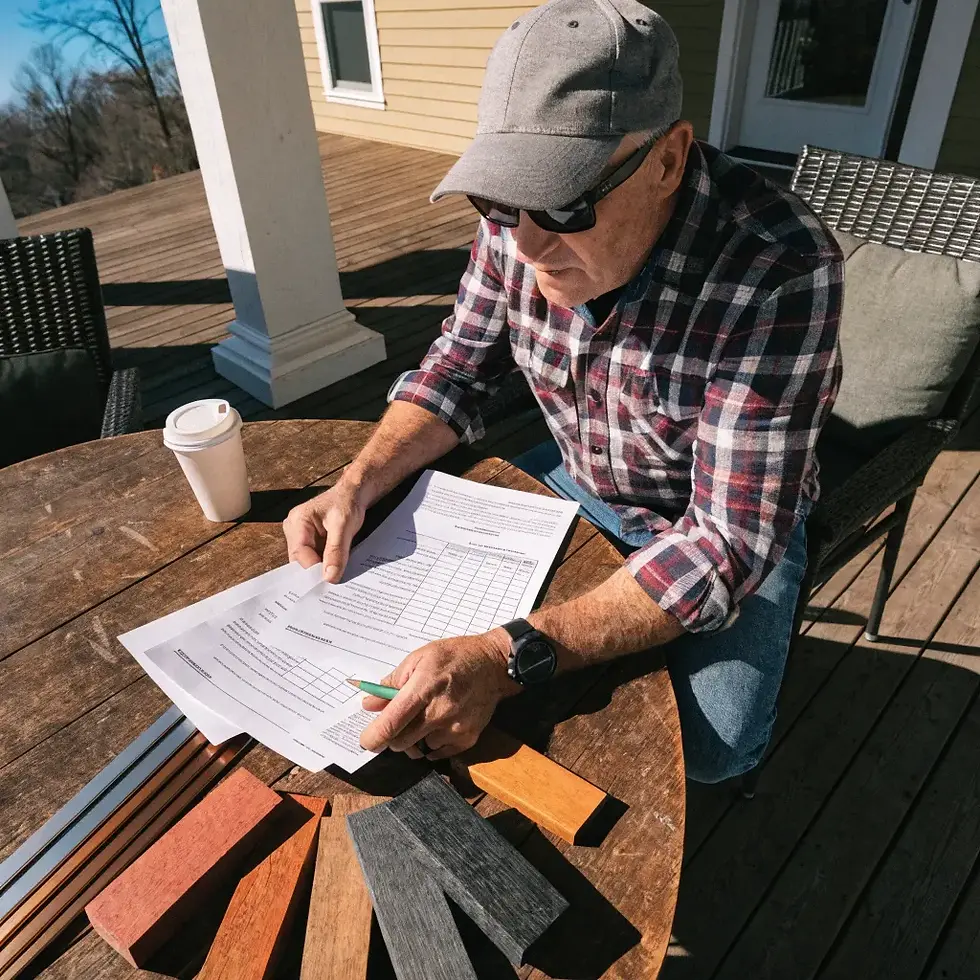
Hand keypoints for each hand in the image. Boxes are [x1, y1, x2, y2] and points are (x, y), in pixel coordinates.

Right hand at [282, 479, 366, 582]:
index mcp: (298, 521)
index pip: (299, 554)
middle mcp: (294, 528)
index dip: (313, 570)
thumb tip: (329, 577)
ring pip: (308, 560)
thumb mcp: (344, 526)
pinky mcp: (309, 540)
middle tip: (334, 584)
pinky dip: (325, 563)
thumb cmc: (347, 502)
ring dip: (322, 568)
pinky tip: (336, 568)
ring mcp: (300, 535)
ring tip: (337, 576)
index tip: (328, 583)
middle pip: (301, 559)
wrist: (354, 493)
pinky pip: (315, 557)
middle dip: (317, 571)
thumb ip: (336, 551)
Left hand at [359, 629, 516, 759]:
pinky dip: (434, 742)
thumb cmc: (454, 656)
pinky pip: (439, 752)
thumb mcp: (419, 659)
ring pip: (420, 749)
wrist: (494, 663)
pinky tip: (441, 723)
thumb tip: (369, 704)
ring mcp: (455, 728)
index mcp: (422, 689)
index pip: (390, 724)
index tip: (367, 740)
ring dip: (416, 738)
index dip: (372, 738)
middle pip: (400, 743)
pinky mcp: (468, 738)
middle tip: (399, 721)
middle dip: (393, 736)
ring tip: (426, 716)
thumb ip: (392, 683)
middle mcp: (438, 713)